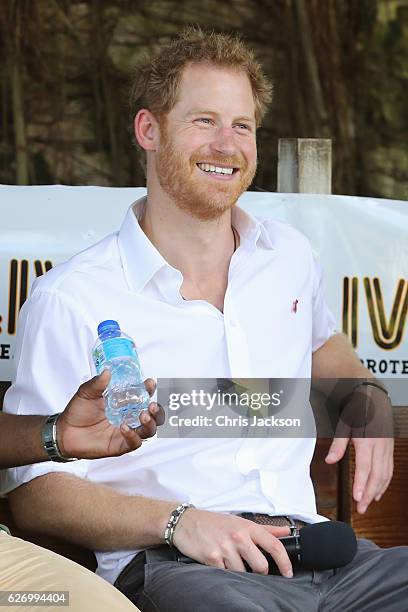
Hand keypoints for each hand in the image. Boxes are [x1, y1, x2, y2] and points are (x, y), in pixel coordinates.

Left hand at [56, 371, 163, 458]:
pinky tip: (124, 428)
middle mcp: (129, 417)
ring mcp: (127, 432)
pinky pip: (134, 443)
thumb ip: (97, 383)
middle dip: (157, 410)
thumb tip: (107, 372)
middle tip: (151, 405)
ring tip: (143, 415)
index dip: (149, 389)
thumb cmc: (77, 412)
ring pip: (149, 430)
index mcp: (125, 403)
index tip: (149, 383)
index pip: (143, 395)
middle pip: (153, 416)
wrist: (64, 432)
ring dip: (150, 423)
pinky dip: (133, 435)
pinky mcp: (120, 445)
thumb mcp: (86, 393)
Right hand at [172, 508, 292, 576]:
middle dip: (260, 571)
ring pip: (244, 573)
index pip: (274, 544)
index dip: (285, 561)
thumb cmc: (214, 522)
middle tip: (251, 565)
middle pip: (261, 565)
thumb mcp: (240, 521)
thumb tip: (286, 531)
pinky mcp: (212, 559)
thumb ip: (264, 529)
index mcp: (247, 527)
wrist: (186, 522)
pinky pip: (226, 574)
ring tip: (230, 560)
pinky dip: (224, 571)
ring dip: (240, 571)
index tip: (288, 572)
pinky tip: (219, 562)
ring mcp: (225, 548)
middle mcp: (238, 536)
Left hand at [325, 385, 393, 512]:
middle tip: (360, 508)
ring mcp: (387, 447)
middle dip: (369, 493)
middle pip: (377, 475)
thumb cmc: (357, 409)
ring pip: (386, 474)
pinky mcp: (389, 448)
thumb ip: (338, 445)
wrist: (373, 397)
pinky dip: (385, 482)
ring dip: (378, 490)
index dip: (361, 484)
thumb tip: (330, 461)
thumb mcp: (344, 425)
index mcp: (368, 440)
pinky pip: (389, 468)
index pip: (365, 467)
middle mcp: (380, 445)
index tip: (357, 498)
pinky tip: (378, 491)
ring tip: (367, 503)